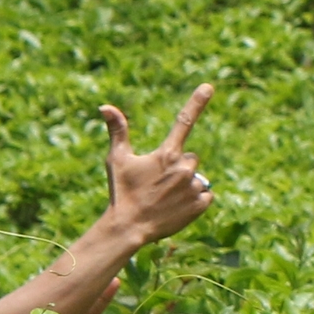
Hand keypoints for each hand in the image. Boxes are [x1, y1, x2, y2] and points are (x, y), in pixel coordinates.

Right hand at [101, 85, 218, 245]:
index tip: (209, 86)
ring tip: (166, 197)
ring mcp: (193, 187)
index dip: (197, 102)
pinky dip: (195, 200)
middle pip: (190, 158)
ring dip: (186, 185)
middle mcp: (184, 168)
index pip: (184, 121)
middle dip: (179, 167)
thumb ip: (117, 131)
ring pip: (197, 178)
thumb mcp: (117, 159)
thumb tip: (104, 106)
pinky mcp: (200, 205)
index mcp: (166, 153)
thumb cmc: (121, 191)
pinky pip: (206, 195)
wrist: (129, 227)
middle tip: (159, 182)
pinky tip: (177, 207)